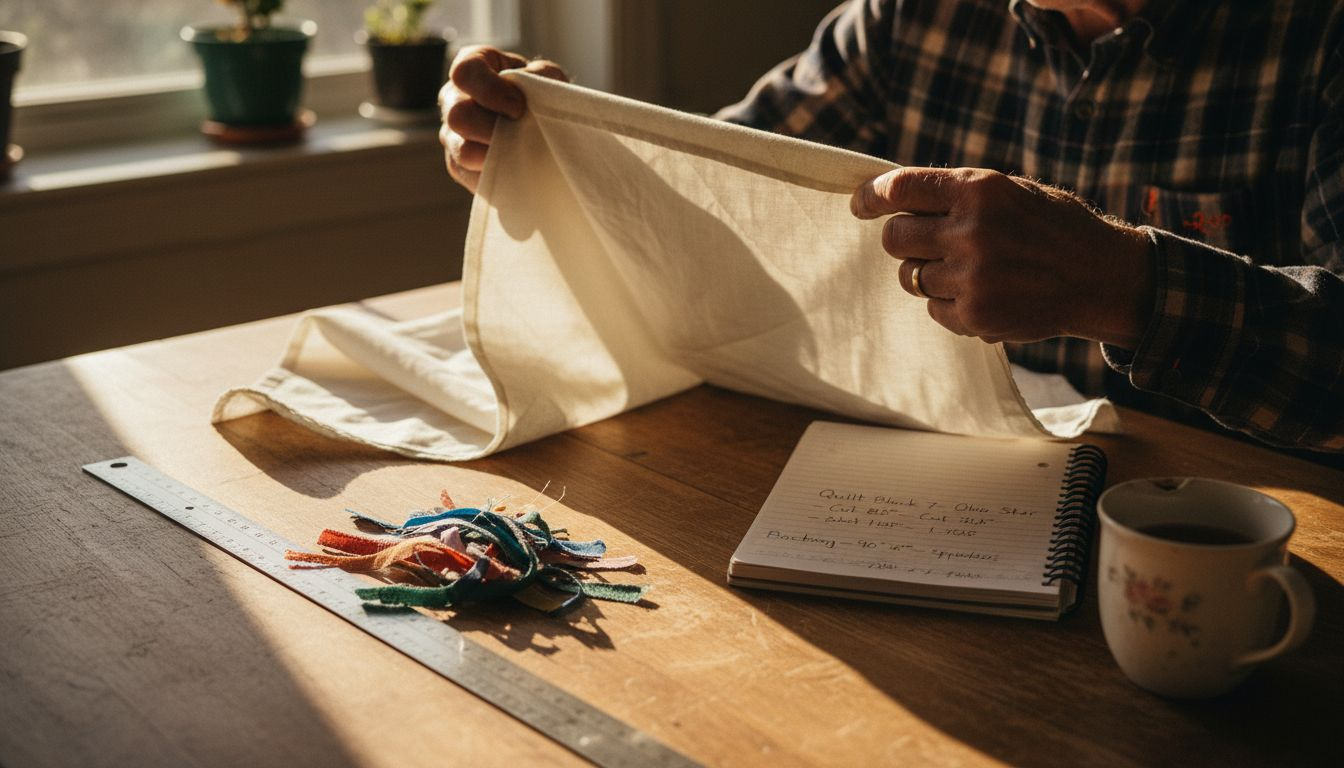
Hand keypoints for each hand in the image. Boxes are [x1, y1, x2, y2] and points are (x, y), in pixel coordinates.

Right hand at [438, 46, 567, 192]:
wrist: (545, 134)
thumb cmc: (540, 97)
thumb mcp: (547, 78)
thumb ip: (540, 75)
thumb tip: (530, 85)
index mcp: (473, 67)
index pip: (465, 72)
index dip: (491, 91)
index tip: (518, 107)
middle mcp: (454, 97)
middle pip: (458, 115)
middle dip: (493, 128)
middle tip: (520, 134)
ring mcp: (451, 133)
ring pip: (463, 150)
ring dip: (496, 153)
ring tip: (519, 150)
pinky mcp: (457, 164)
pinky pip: (468, 173)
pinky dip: (495, 172)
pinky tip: (512, 165)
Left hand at [850, 167, 1154, 348]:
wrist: (1100, 277)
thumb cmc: (1053, 227)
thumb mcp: (1012, 191)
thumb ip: (957, 194)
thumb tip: (891, 200)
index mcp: (980, 189)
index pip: (900, 188)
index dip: (871, 197)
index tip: (860, 204)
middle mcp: (971, 231)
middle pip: (894, 237)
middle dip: (901, 238)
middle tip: (923, 241)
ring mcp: (971, 276)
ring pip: (910, 276)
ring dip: (926, 273)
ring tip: (964, 269)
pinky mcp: (973, 315)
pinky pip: (932, 308)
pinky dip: (948, 302)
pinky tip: (981, 292)